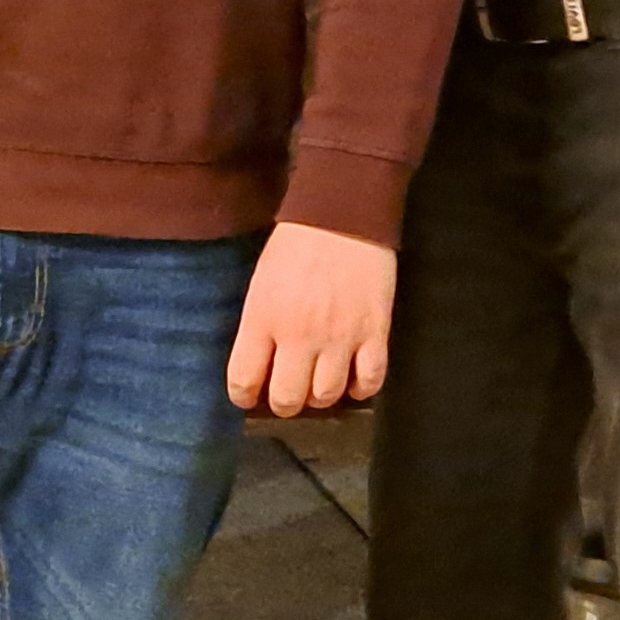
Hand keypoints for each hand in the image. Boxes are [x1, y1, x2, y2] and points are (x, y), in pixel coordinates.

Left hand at [226, 222, 394, 413]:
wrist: (342, 216)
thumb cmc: (295, 245)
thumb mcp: (260, 284)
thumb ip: (259, 326)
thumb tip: (262, 363)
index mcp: (263, 320)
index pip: (244, 379)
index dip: (244, 396)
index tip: (249, 396)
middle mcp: (299, 336)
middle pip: (288, 398)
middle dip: (284, 404)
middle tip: (288, 394)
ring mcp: (340, 337)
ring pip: (327, 395)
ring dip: (321, 397)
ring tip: (319, 384)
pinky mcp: (375, 332)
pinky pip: (370, 381)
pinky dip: (361, 389)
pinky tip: (354, 381)